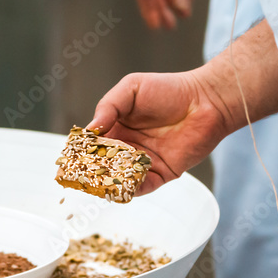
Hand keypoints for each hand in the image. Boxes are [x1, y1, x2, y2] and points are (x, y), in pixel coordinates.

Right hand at [88, 22, 277, 194]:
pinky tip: (122, 186)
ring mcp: (143, 163)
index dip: (81, 151)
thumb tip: (90, 130)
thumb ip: (108, 106)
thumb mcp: (131, 89)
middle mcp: (126, 148)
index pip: (92, 144)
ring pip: (119, 179)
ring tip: (99, 182)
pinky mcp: (161, 174)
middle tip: (81, 175)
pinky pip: (141, 187)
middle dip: (92, 171)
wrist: (206, 100)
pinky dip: (131, 189)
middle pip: (103, 166)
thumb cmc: (169, 89)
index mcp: (116, 129)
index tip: (71, 157)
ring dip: (109, 182)